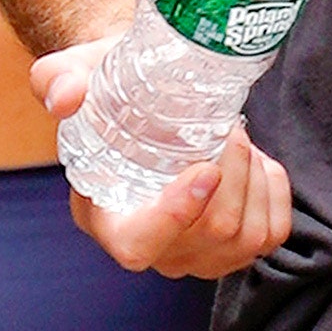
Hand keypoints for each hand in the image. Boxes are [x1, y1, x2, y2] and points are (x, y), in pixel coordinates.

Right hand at [32, 42, 294, 278]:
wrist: (146, 95)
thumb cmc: (109, 89)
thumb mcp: (73, 74)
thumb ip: (58, 80)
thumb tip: (67, 97)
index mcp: (105, 218)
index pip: (138, 246)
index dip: (175, 216)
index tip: (205, 168)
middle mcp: (153, 248)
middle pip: (212, 234)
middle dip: (233, 171)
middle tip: (226, 123)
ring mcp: (198, 255)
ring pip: (248, 236)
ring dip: (253, 177)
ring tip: (235, 136)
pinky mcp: (237, 249)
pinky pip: (273, 232)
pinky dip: (273, 190)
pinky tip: (253, 161)